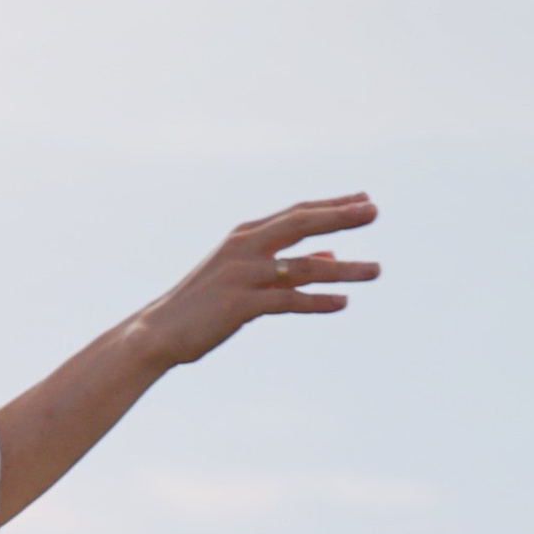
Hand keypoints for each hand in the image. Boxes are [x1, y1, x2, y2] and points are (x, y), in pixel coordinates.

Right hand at [133, 195, 380, 367]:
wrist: (157, 333)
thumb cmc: (201, 307)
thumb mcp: (243, 278)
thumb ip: (287, 265)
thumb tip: (331, 256)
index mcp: (245, 236)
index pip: (297, 213)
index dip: (333, 205)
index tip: (365, 200)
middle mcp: (245, 247)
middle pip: (301, 223)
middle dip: (340, 217)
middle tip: (374, 211)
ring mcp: (242, 275)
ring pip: (303, 267)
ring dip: (343, 269)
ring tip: (376, 270)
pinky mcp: (240, 305)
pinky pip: (288, 301)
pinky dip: (317, 301)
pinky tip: (342, 303)